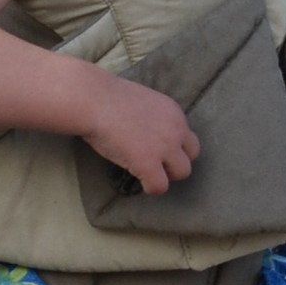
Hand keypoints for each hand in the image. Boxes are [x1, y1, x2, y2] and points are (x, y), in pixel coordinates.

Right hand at [82, 74, 199, 193]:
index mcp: (174, 113)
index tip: (156, 149)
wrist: (92, 99)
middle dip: (175, 161)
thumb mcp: (142, 103)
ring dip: (165, 174)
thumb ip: (153, 119)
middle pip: (192, 156)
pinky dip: (150, 187)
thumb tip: (149, 134)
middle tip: (153, 162)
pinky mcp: (148, 163)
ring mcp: (165, 147)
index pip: (188, 138)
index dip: (174, 147)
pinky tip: (137, 179)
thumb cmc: (106, 97)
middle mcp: (176, 129)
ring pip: (182, 172)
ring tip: (145, 171)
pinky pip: (160, 186)